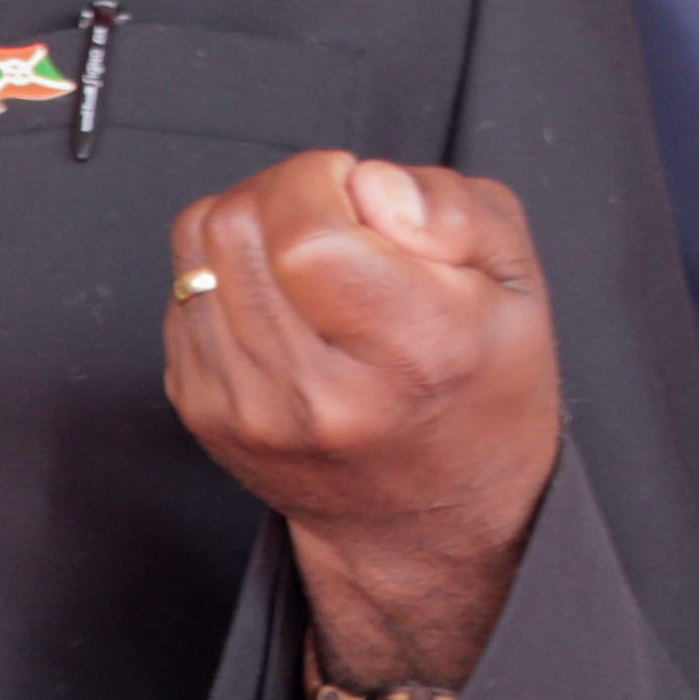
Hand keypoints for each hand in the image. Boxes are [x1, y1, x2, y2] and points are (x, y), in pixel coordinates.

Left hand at [165, 150, 559, 693]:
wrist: (429, 518)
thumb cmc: (476, 386)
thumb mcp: (516, 280)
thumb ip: (455, 209)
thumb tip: (369, 184)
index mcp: (413, 351)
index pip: (306, 234)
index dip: (322, 182)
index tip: (358, 194)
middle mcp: (320, 393)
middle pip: (240, 225)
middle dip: (286, 189)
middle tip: (338, 218)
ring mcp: (249, 410)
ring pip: (197, 247)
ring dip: (252, 225)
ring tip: (310, 257)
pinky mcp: (204, 412)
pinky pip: (183, 290)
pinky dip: (227, 272)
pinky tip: (283, 301)